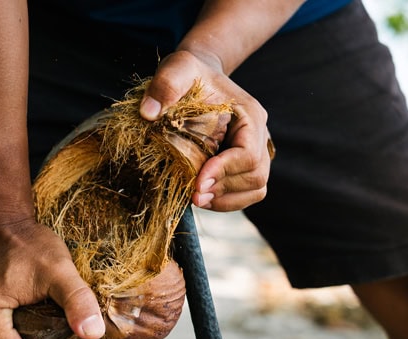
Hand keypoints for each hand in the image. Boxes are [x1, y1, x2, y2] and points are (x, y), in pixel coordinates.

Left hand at [140, 50, 271, 211]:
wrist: (199, 76)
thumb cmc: (191, 72)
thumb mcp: (178, 68)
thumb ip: (166, 84)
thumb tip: (148, 113)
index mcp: (251, 115)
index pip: (249, 154)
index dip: (224, 171)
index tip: (197, 181)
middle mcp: (258, 136)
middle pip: (257, 177)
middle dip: (224, 189)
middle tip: (194, 195)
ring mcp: (254, 152)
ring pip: (255, 189)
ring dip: (226, 200)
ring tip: (197, 198)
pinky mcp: (242, 165)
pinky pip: (245, 193)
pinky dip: (225, 200)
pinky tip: (201, 195)